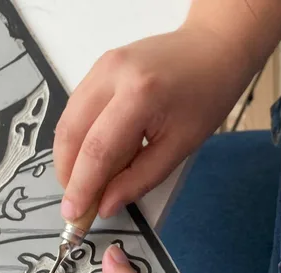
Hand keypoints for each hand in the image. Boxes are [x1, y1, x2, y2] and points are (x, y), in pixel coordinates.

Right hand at [54, 25, 257, 220]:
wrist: (212, 48)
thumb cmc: (206, 96)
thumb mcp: (181, 146)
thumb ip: (140, 178)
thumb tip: (106, 204)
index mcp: (139, 95)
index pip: (97, 149)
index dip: (82, 186)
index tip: (74, 214)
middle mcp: (112, 75)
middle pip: (72, 133)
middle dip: (68, 173)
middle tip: (77, 203)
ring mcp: (101, 66)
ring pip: (67, 120)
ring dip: (69, 157)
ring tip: (84, 182)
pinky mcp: (98, 66)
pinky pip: (76, 108)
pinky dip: (78, 137)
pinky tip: (92, 156)